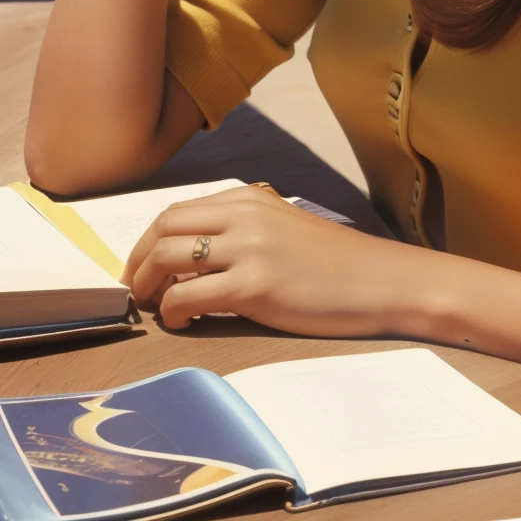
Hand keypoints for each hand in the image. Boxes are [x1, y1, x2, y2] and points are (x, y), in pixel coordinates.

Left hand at [121, 185, 420, 335]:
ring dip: (150, 286)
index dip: (148, 241)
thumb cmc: (337, 264)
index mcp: (250, 197)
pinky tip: (184, 323)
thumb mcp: (287, 225)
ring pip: (168, 259)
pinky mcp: (256, 286)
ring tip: (156, 309)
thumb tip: (198, 249)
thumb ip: (246, 225)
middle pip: (164, 228)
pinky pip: (190, 296)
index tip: (141, 267)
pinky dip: (174, 312)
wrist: (383, 282)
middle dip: (138, 261)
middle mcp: (244, 215)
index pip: (177, 211)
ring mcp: (249, 249)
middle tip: (137, 291)